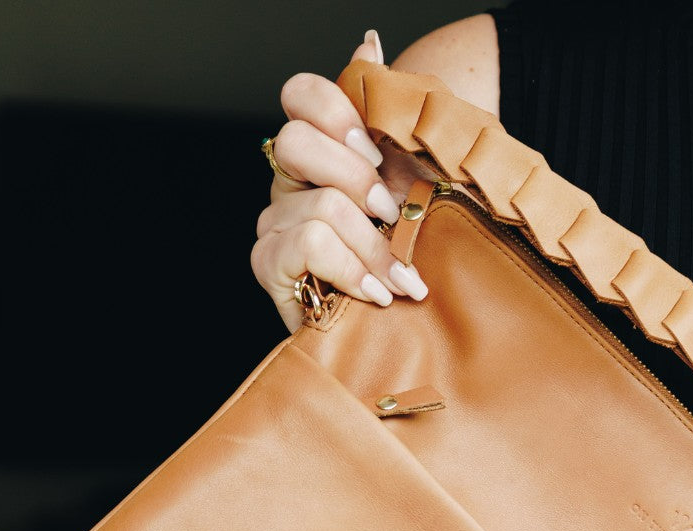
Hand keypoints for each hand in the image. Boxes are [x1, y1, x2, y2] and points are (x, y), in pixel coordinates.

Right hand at [251, 29, 432, 331]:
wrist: (418, 329)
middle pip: (294, 144)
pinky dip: (351, 269)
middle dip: (358, 182)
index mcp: (325, 152)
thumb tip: (367, 39)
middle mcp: (291, 183)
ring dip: (373, 247)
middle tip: (394, 216)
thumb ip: (393, 109)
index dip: (337, 113)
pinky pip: (306, 244)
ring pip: (316, 205)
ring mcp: (275, 225)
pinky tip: (376, 294)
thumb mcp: (422, 175)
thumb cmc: (421, 253)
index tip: (378, 150)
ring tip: (402, 279)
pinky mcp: (270, 268)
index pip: (301, 95)